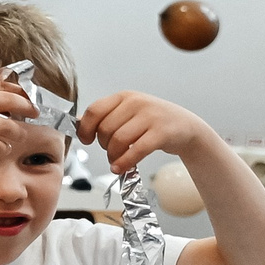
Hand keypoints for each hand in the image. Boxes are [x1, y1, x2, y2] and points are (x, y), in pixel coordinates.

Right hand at [0, 76, 36, 167]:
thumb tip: (3, 87)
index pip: (1, 85)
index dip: (19, 92)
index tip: (27, 99)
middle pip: (11, 101)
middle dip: (27, 107)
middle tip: (35, 113)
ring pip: (9, 126)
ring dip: (16, 132)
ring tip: (16, 136)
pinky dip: (3, 148)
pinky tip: (0, 149)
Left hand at [79, 91, 211, 174]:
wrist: (187, 127)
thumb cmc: (152, 122)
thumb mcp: (128, 113)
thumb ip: (105, 117)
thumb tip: (77, 124)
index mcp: (124, 97)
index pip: (94, 111)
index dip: (85, 128)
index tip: (87, 140)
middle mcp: (136, 103)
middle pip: (105, 129)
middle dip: (103, 145)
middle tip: (111, 151)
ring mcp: (151, 116)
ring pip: (118, 140)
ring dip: (113, 156)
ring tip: (117, 160)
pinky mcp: (162, 133)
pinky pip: (136, 150)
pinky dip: (124, 162)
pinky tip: (120, 168)